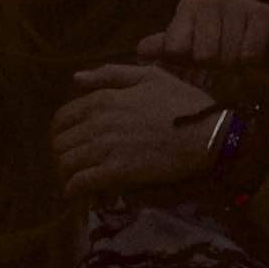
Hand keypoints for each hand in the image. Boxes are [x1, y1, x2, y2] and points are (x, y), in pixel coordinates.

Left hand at [52, 63, 225, 197]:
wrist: (208, 134)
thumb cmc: (184, 103)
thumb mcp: (150, 76)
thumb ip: (110, 74)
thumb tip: (77, 78)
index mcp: (103, 99)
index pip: (62, 118)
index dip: (62, 133)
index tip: (72, 142)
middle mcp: (98, 123)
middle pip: (60, 143)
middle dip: (63, 155)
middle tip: (76, 164)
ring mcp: (106, 148)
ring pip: (66, 164)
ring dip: (68, 174)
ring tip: (79, 180)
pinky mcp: (117, 172)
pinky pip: (81, 183)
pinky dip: (75, 189)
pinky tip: (81, 193)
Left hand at [148, 0, 268, 65]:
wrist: (259, 18)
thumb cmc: (217, 32)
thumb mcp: (189, 38)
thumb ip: (165, 45)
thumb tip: (141, 51)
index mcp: (189, 5)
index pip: (176, 48)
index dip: (186, 62)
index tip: (195, 61)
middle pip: (204, 55)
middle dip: (213, 66)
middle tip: (220, 63)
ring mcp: (238, 3)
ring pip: (228, 56)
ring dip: (233, 66)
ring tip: (235, 60)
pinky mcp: (262, 13)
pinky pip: (250, 53)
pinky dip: (250, 62)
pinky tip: (251, 55)